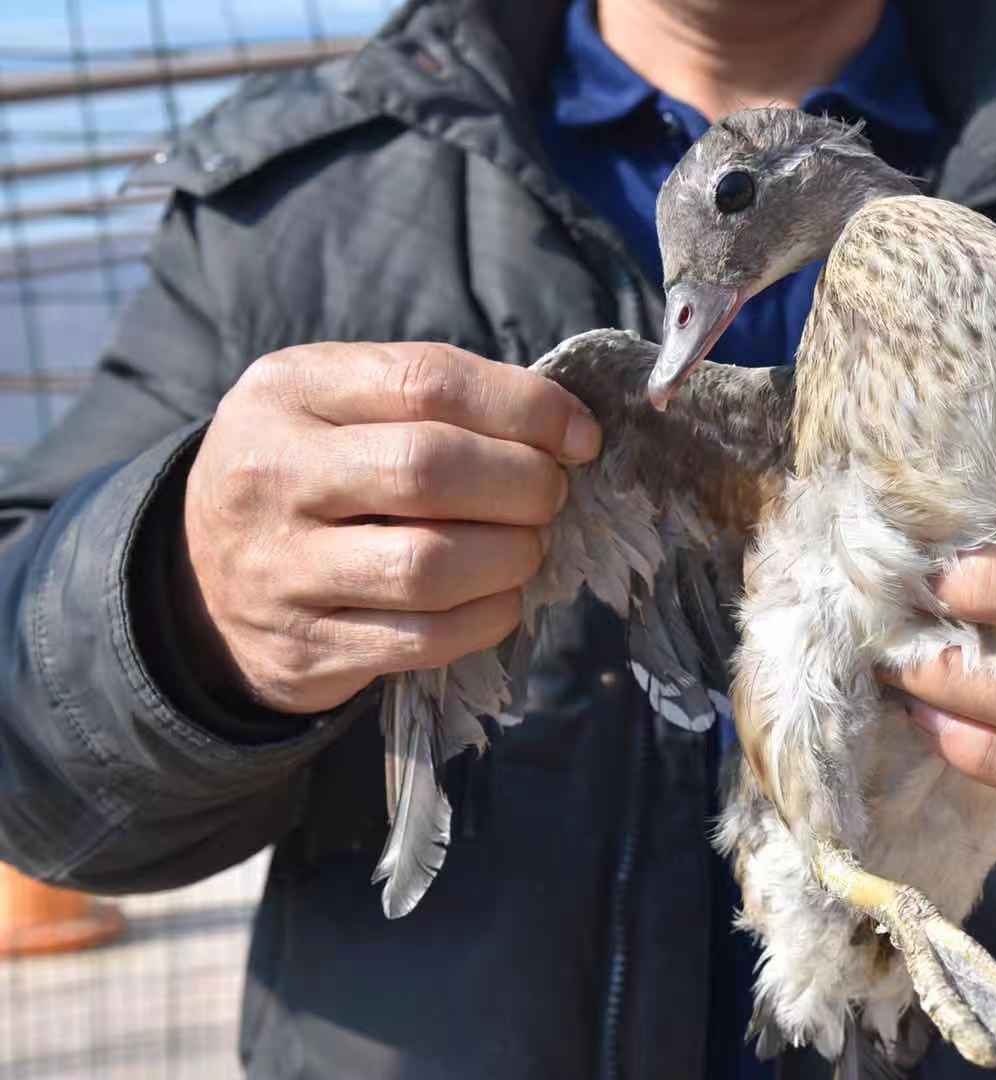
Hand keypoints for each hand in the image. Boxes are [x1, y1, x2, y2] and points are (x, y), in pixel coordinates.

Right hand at [176, 342, 600, 714]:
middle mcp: (272, 474)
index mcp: (289, 390)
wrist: (203, 583)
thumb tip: (567, 430)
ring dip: (511, 556)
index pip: (428, 381)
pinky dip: (488, 617)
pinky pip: (425, 638)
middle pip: (430, 469)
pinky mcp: (307, 647)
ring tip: (525, 546)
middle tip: (548, 495)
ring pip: (431, 564)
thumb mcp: (341, 404)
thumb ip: (439, 397)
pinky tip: (498, 596)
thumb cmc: (313, 474)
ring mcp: (282, 568)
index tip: (579, 437)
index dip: (526, 408)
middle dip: (522, 484)